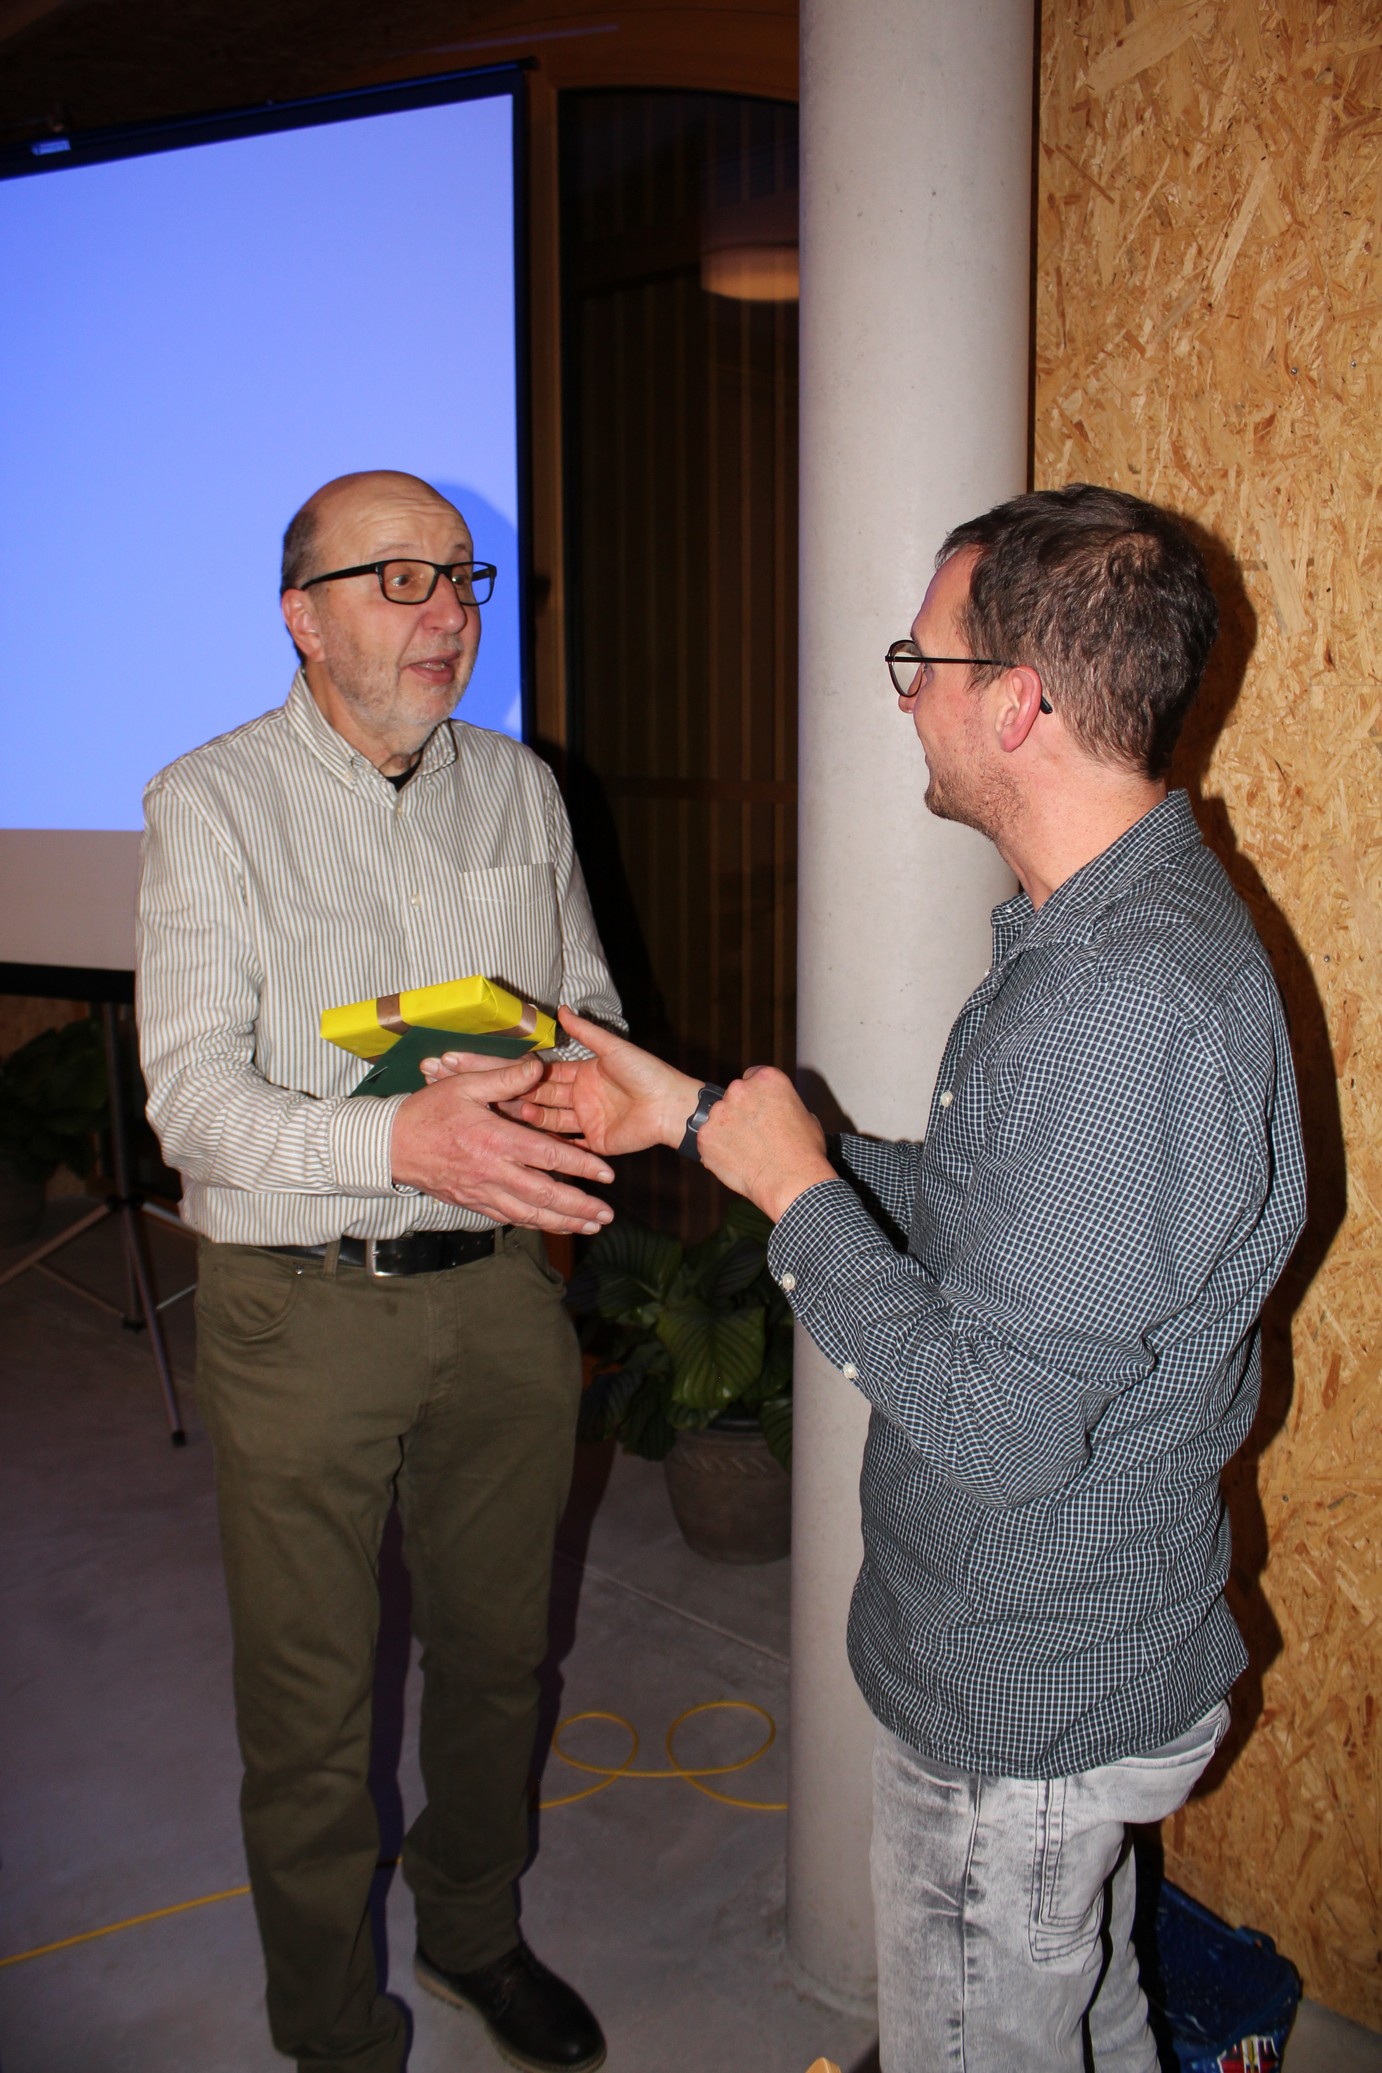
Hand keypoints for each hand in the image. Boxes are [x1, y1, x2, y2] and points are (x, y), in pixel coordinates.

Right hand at [390, 1053, 616, 1233]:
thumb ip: (504, 1077)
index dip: (581, 1166)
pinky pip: (509, 1217)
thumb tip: (538, 1066)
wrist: (391, 1146)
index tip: (606, 1174)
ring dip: (563, 1223)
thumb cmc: (428, 1111)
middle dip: (580, 1207)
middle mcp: (493, 1171)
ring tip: (590, 1227)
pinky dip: (535, 1224)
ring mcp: (483, 1192)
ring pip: (530, 1214)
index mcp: (496, 1140)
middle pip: (545, 1195)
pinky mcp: (473, 1203)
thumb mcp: (464, 1084)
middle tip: (606, 1215)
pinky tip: (552, 1226)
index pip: (548, 1156)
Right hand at [424, 1007, 701, 1158]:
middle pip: (545, 1098)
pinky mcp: (596, 1144)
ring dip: (533, 1119)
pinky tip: (529, 1145)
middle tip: (495, 1098)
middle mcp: (582, 1098)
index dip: (526, 1074)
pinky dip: (552, 1146)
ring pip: (552, 1122)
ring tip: (512, 1116)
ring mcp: (587, 1122)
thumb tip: (563, 1009)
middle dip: (521, 1097)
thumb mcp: (612, 1048)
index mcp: (584, 1074)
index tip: (505, 1073)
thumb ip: (586, 1032)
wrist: (670, 1105)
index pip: (547, 1074)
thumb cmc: (646, 1073)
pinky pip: (570, 1147)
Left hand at [696, 1066, 834, 1222]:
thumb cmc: (804, 1152)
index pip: (752, 1077)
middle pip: (734, 1096)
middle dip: (741, 1113)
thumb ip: (786, 1106)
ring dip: (727, 1131)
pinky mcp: (706, 1135)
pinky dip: (717, 1150)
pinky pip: (708, 1140)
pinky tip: (735, 1162)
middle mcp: (740, 1089)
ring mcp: (720, 1112)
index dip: (756, 1096)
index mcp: (767, 1079)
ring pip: (718, 1118)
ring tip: (746, 1152)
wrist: (790, 1181)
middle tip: (754, 1135)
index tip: (760, 1110)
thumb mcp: (806, 1117)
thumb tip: (781, 1112)